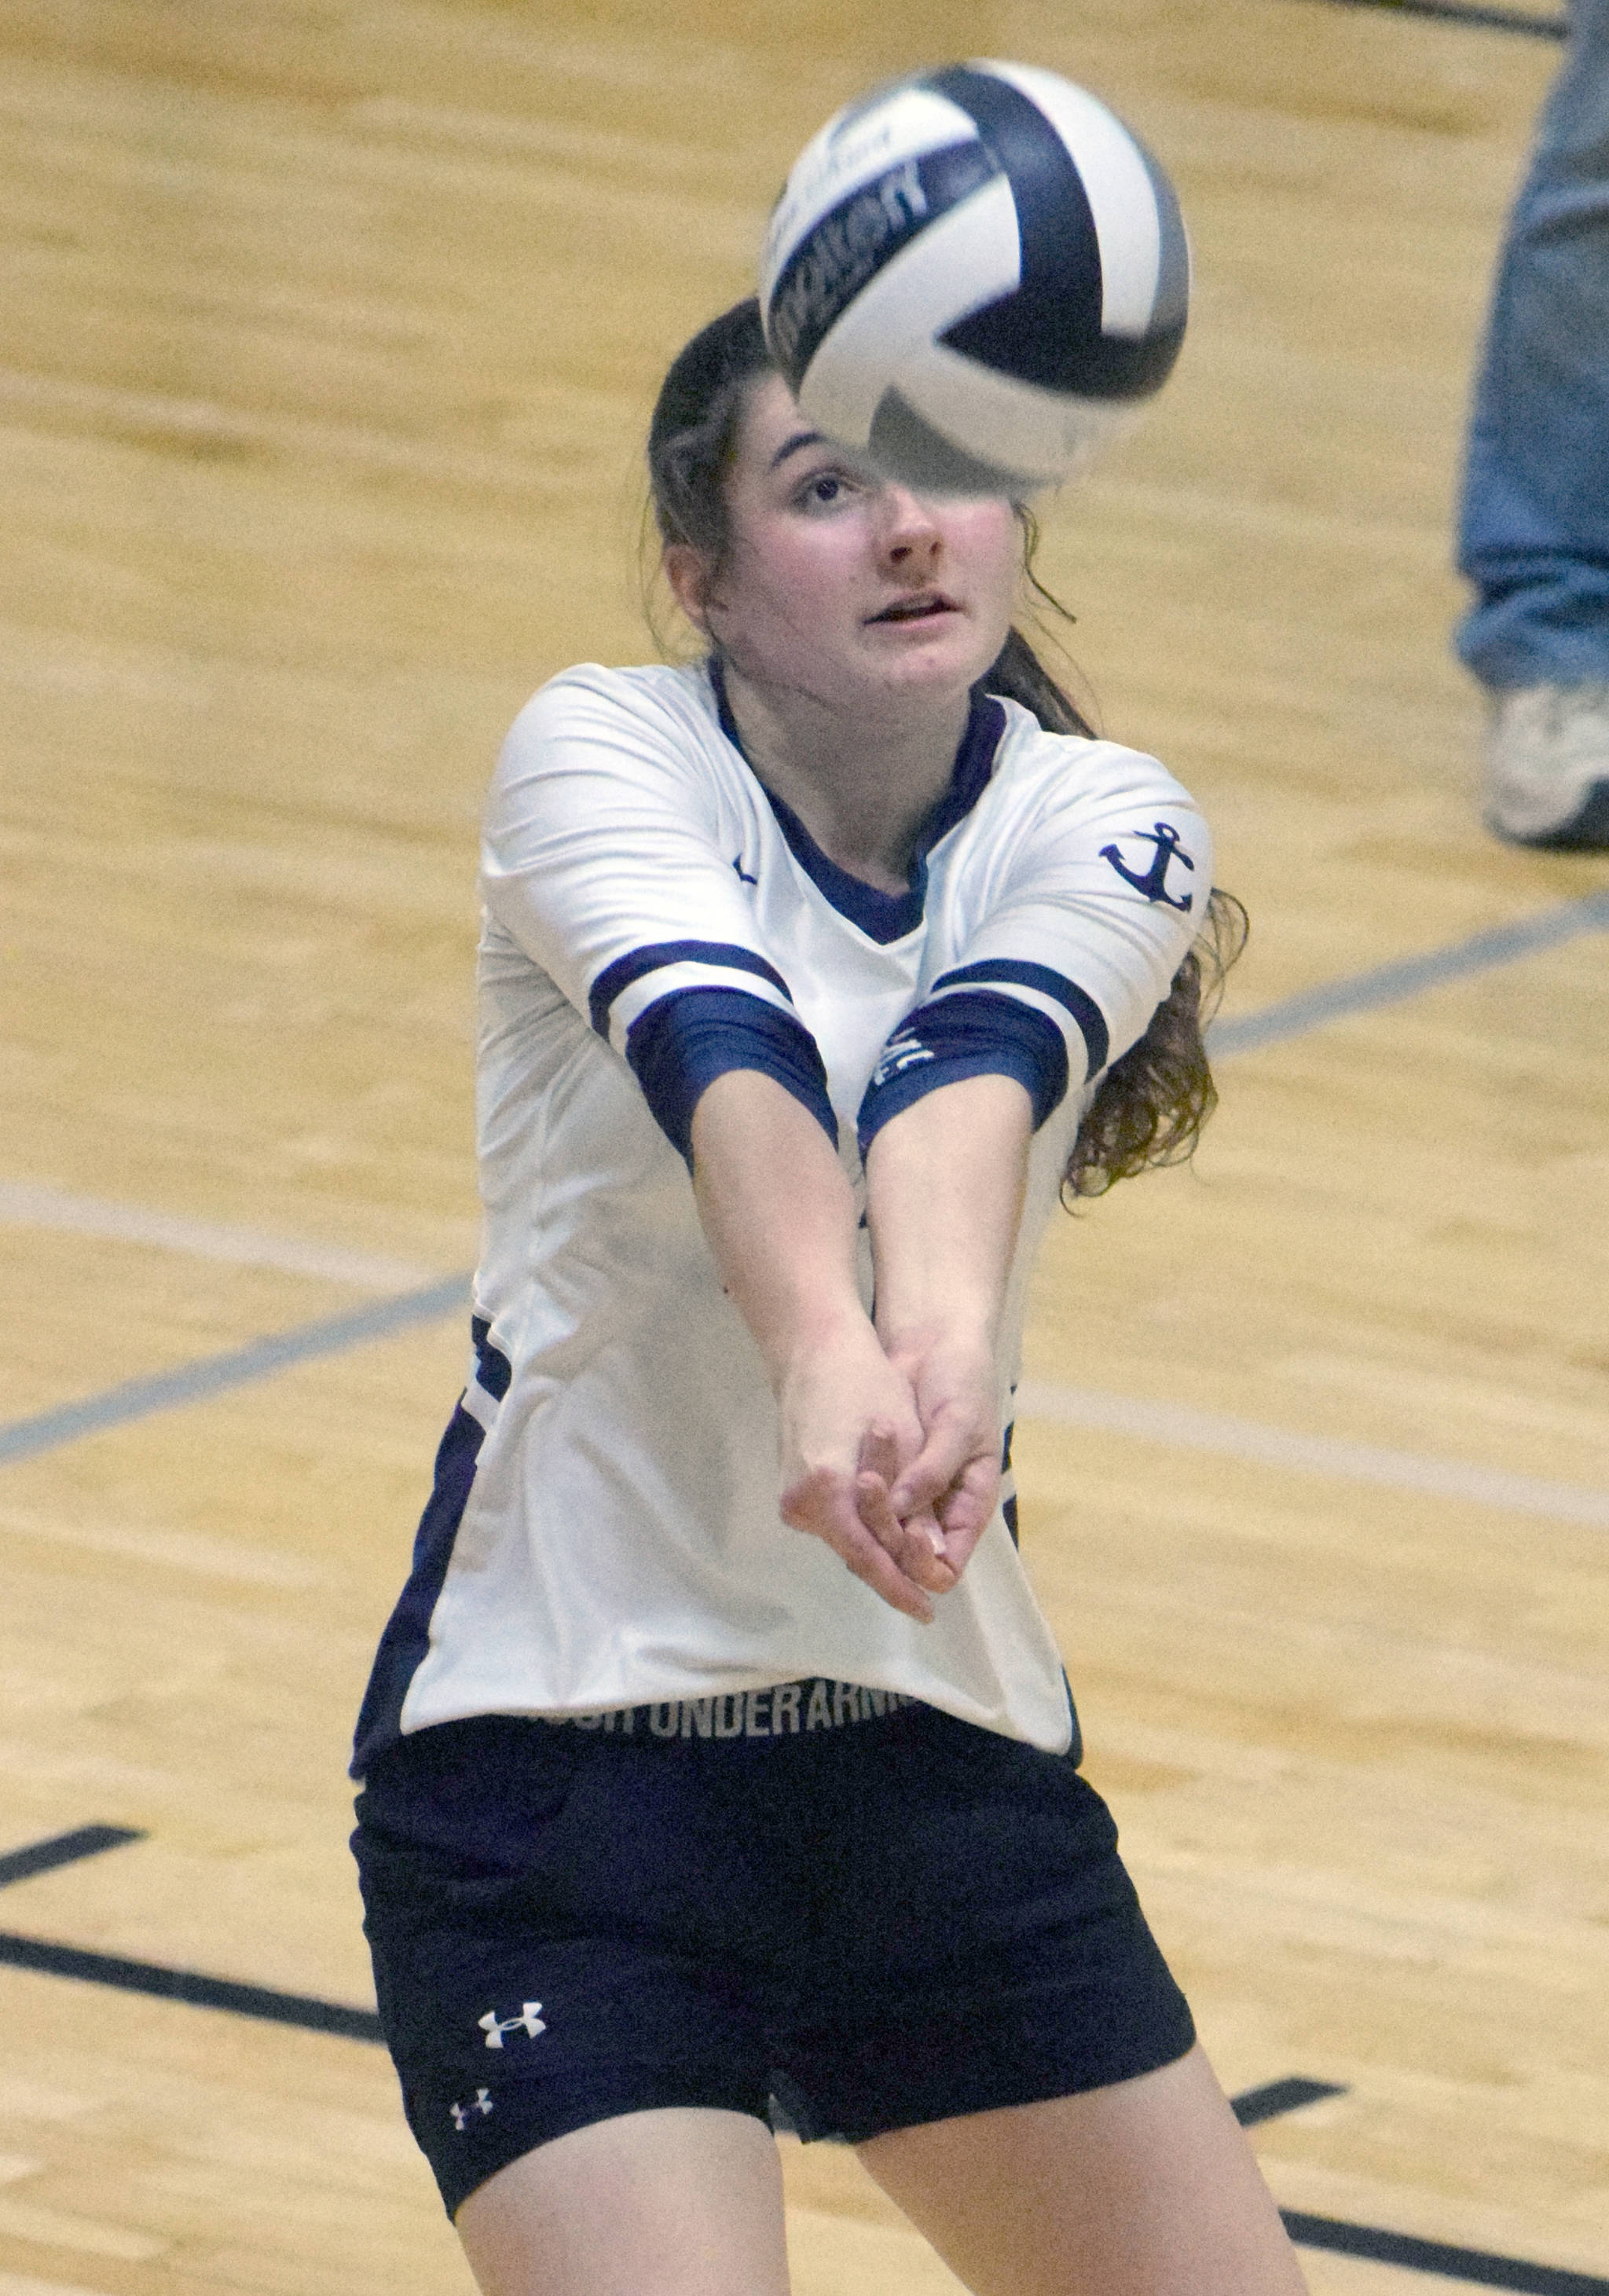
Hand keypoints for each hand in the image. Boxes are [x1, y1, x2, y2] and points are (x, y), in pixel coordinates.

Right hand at [776, 1318, 958, 1622]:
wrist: (813, 1350)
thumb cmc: (868, 1384)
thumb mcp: (906, 1442)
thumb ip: (914, 1504)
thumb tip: (933, 1555)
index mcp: (827, 1488)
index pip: (868, 1557)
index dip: (899, 1586)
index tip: (926, 1611)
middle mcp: (801, 1501)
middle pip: (854, 1553)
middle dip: (892, 1570)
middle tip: (927, 1593)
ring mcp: (791, 1498)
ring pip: (844, 1539)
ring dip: (879, 1547)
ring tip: (916, 1563)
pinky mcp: (791, 1491)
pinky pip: (833, 1522)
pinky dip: (862, 1528)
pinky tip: (889, 1531)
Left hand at [879, 1326, 1001, 1586]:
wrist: (932, 1344)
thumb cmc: (961, 1382)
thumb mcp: (958, 1423)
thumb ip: (934, 1470)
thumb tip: (902, 1515)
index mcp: (969, 1507)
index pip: (947, 1567)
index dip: (923, 1567)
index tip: (904, 1538)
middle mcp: (936, 1512)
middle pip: (905, 1560)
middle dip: (886, 1537)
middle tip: (869, 1489)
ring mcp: (907, 1498)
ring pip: (881, 1537)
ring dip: (868, 1514)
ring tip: (862, 1472)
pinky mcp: (881, 1479)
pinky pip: (864, 1507)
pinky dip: (854, 1497)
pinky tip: (846, 1471)